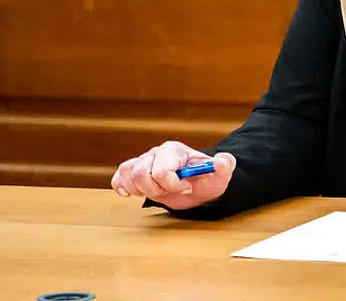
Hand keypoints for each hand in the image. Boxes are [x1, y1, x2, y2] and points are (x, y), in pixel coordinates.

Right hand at [110, 141, 236, 211]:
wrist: (199, 186)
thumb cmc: (208, 179)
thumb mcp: (221, 174)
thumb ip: (225, 165)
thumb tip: (220, 162)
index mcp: (175, 150)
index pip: (161, 170)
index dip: (173, 185)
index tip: (187, 188)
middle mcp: (157, 152)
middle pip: (141, 174)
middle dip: (158, 190)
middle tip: (174, 191)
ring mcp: (145, 161)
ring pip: (129, 175)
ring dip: (142, 191)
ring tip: (160, 192)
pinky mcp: (136, 172)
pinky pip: (120, 176)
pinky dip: (122, 186)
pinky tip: (131, 194)